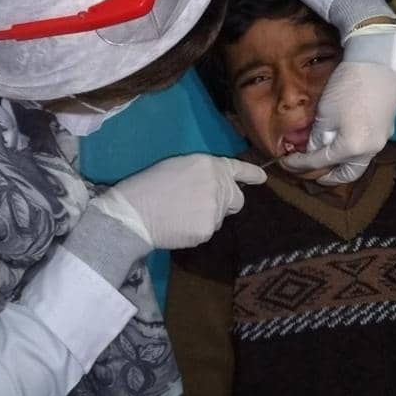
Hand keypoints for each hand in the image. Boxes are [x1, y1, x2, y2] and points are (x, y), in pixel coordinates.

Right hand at [92, 155, 265, 249]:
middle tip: (201, 204)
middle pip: (236, 200)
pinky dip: (197, 230)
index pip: (238, 169)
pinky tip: (178, 226)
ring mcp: (216, 209)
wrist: (133, 211)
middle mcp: (219, 185)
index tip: (262, 179)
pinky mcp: (208, 229)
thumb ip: (203, 173)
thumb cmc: (148, 184)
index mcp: (209, 164)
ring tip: (180, 214)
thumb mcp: (178, 165)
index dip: (252, 174)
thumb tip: (215, 186)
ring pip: (220, 218)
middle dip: (226, 203)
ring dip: (207, 216)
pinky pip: (208, 231)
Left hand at [282, 61, 395, 184]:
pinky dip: (353, 152)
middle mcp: (370, 150)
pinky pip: (367, 149)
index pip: (320, 162)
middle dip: (329, 177)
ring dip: (342, 165)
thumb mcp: (326, 114)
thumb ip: (318, 137)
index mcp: (353, 148)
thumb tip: (313, 149)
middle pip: (347, 173)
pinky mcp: (386, 127)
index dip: (300, 164)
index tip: (287, 162)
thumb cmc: (350, 87)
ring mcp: (381, 139)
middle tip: (314, 174)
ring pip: (360, 163)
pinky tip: (342, 144)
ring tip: (327, 161)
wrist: (382, 62)